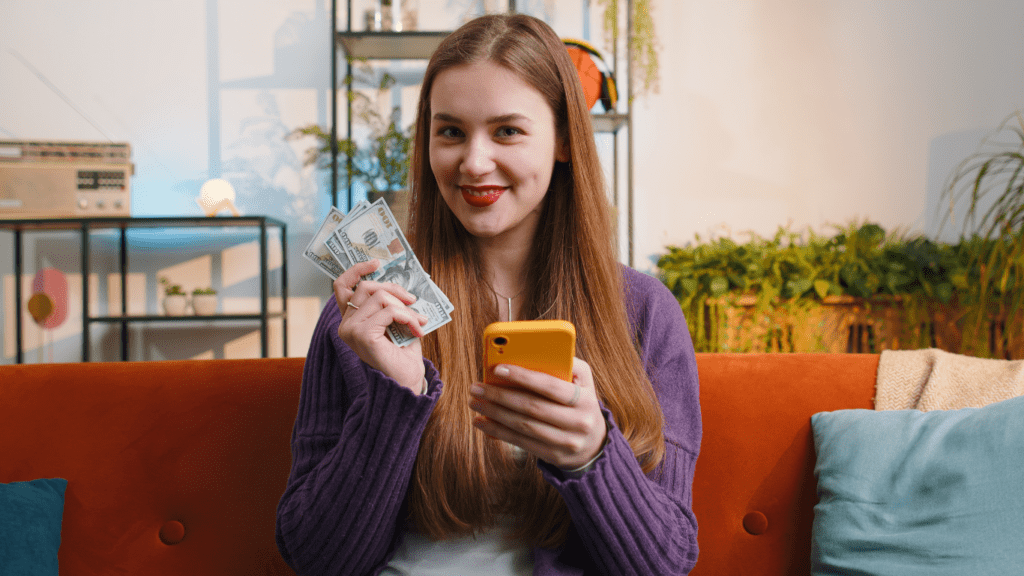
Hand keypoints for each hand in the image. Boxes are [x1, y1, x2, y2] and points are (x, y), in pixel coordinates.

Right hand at [334, 259, 427, 392]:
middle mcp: (345, 324)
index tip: (376, 263)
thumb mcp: (397, 323)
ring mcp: (351, 330)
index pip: (342, 286)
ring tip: (419, 322)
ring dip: (406, 307)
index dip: (357, 270)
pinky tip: (417, 331)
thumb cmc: (401, 355)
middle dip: (395, 289)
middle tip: (414, 300)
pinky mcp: (362, 335)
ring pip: (380, 297)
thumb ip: (391, 304)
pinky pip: (389, 311)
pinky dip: (409, 317)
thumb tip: (401, 283)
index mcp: (351, 320)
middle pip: (366, 286)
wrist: (405, 383)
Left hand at [469, 357, 606, 469]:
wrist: (594, 444)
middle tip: (476, 387)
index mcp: (584, 399)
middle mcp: (578, 422)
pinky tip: (482, 422)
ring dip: (494, 414)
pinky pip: (521, 442)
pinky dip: (498, 431)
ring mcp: (566, 442)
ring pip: (523, 426)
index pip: (550, 386)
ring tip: (475, 402)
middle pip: (531, 407)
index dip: (523, 377)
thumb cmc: (580, 403)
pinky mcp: (553, 456)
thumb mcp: (583, 381)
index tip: (497, 369)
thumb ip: (565, 364)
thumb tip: (531, 355)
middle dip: (500, 396)